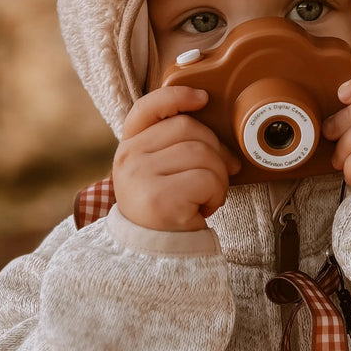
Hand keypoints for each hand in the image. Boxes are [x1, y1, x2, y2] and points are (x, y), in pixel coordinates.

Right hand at [112, 86, 240, 231]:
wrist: (152, 255)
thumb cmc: (165, 209)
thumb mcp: (162, 171)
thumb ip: (177, 145)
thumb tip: (222, 136)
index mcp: (129, 146)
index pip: (148, 108)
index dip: (177, 95)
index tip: (203, 98)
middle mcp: (129, 157)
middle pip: (189, 128)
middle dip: (214, 151)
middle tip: (213, 177)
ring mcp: (141, 177)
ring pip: (203, 153)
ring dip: (218, 177)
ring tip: (205, 196)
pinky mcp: (159, 199)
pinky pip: (207, 179)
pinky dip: (216, 194)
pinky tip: (203, 208)